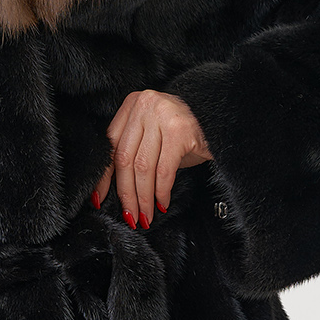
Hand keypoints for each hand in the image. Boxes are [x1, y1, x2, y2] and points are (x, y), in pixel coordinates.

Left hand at [94, 90, 212, 228]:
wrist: (220, 118)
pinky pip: (164, 170)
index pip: (110, 144)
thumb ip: (133, 150)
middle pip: (125, 158)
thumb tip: (117, 188)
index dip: (104, 176)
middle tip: (130, 215)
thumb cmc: (182, 132)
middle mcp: (144, 105)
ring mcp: (162, 116)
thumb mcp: (152, 136)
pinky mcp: (180, 130)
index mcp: (132, 104)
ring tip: (146, 215)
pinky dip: (161, 191)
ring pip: (143, 166)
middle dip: (126, 192)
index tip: (99, 199)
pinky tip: (162, 203)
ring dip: (143, 197)